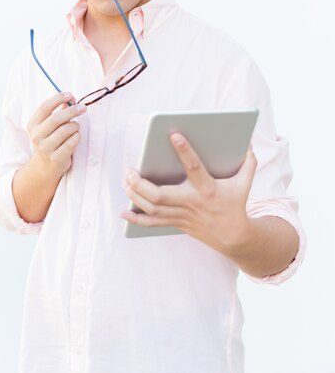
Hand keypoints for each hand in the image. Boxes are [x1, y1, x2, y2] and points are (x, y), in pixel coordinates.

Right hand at [27, 91, 86, 176]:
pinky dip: (77, 136)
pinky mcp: (56, 158)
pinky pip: (72, 142)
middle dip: (72, 110)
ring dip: (75, 125)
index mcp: (32, 125)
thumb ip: (60, 111)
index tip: (70, 95)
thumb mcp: (50, 125)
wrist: (46, 166)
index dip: (58, 98)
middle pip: (56, 118)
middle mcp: (36, 136)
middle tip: (82, 108)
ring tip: (76, 127)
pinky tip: (75, 136)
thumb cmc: (50, 140)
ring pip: (66, 130)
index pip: (45, 107)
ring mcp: (45, 148)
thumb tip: (72, 98)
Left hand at [120, 133, 257, 251]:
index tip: (174, 135)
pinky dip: (135, 219)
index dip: (185, 151)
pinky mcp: (175, 223)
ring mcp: (181, 214)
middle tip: (130, 169)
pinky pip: (152, 224)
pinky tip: (123, 212)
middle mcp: (191, 202)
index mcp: (208, 188)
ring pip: (152, 209)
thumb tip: (248, 142)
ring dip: (134, 194)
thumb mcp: (244, 183)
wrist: (233, 237)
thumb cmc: (235, 203)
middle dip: (140, 183)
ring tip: (125, 180)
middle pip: (160, 196)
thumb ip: (248, 162)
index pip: (195, 167)